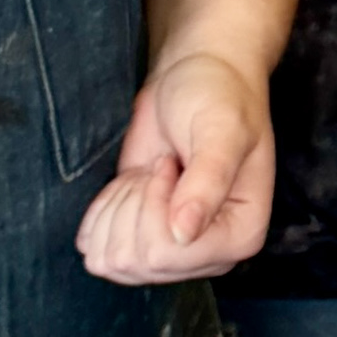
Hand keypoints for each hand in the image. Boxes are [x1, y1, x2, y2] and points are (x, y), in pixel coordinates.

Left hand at [79, 47, 275, 282]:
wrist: (195, 76)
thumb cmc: (218, 96)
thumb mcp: (220, 132)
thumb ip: (206, 182)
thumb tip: (183, 234)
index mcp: (240, 236)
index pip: (170, 255)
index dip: (155, 206)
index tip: (172, 165)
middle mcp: (207, 253)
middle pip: (138, 261)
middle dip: (135, 203)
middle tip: (160, 167)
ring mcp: (172, 251)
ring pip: (112, 261)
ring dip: (118, 207)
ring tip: (148, 175)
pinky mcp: (138, 238)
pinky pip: (96, 250)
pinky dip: (101, 213)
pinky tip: (129, 185)